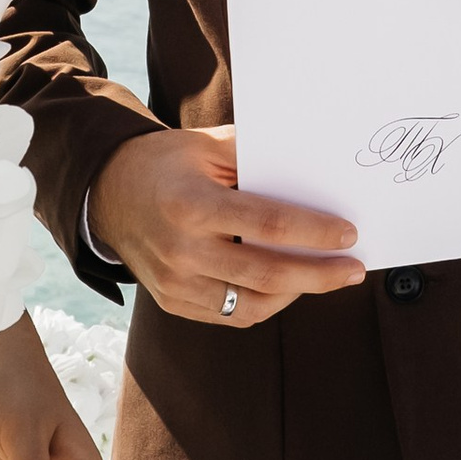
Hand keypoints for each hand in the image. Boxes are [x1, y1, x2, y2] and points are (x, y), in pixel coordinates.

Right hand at [88, 124, 363, 326]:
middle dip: (319, 274)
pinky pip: (230, 314)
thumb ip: (253, 156)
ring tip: (327, 278)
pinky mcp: (172, 301)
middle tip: (355, 269)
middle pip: (266, 273)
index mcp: (191, 206)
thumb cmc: (164, 163)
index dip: (313, 232)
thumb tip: (311, 166)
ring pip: (250, 304)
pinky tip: (288, 287)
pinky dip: (265, 303)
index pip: (266, 225)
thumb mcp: (204, 145)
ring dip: (296, 293)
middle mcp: (181, 250)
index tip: (349, 234)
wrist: (105, 193)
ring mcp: (175, 282)